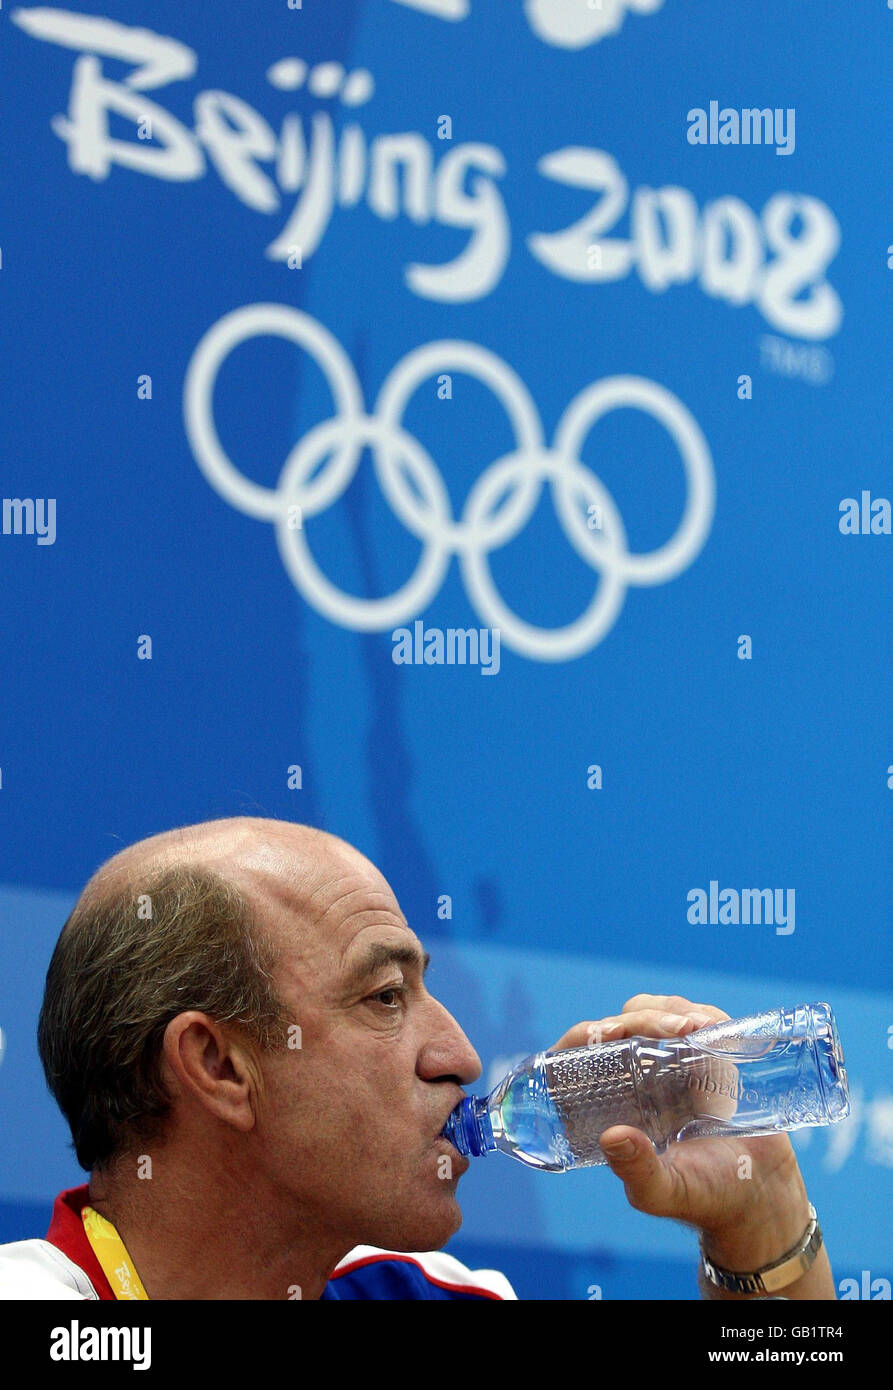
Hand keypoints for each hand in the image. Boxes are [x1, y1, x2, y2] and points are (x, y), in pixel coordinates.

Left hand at [552, 994, 810, 1264]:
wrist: (761, 1196)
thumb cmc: (704, 1199)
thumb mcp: (665, 1191)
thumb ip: (638, 1172)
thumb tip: (611, 1135)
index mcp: (610, 1105)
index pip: (583, 1055)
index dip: (588, 1035)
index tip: (610, 1032)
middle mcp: (634, 1080)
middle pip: (623, 1026)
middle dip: (644, 1019)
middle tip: (679, 1031)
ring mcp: (671, 1065)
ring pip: (657, 1015)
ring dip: (674, 1013)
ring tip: (700, 1028)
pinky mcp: (706, 1057)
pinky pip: (696, 1020)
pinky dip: (704, 1015)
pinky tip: (715, 1027)